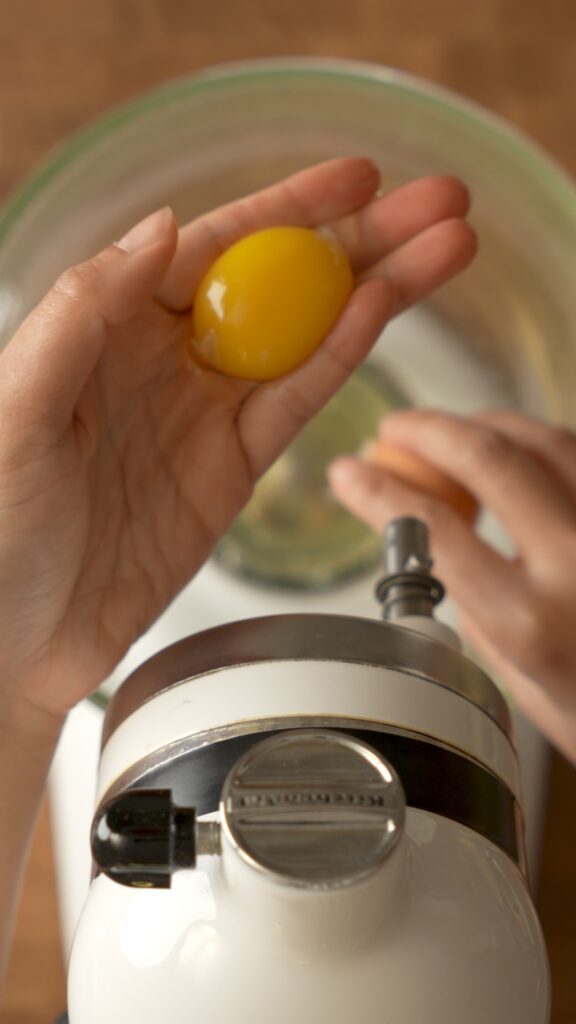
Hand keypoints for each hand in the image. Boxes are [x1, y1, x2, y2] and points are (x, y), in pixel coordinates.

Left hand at [0, 158, 474, 715]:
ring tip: (444, 251)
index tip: (356, 178)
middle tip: (436, 206)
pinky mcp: (231, 470)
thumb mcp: (16, 407)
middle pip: (279, 283)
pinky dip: (343, 361)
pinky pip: (295, 405)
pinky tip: (383, 318)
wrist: (18, 640)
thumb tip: (158, 226)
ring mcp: (205, 414)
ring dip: (376, 292)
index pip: (214, 246)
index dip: (290, 208)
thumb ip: (82, 311)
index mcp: (109, 326)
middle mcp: (164, 359)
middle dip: (360, 240)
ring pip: (305, 337)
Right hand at [329, 409, 575, 763]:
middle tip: (397, 428)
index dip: (380, 490)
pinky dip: (543, 442)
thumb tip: (452, 556)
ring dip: (488, 424)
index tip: (351, 471)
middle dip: (430, 429)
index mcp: (530, 621)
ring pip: (546, 439)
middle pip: (490, 457)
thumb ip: (482, 615)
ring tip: (455, 431)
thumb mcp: (523, 687)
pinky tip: (522, 451)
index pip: (435, 528)